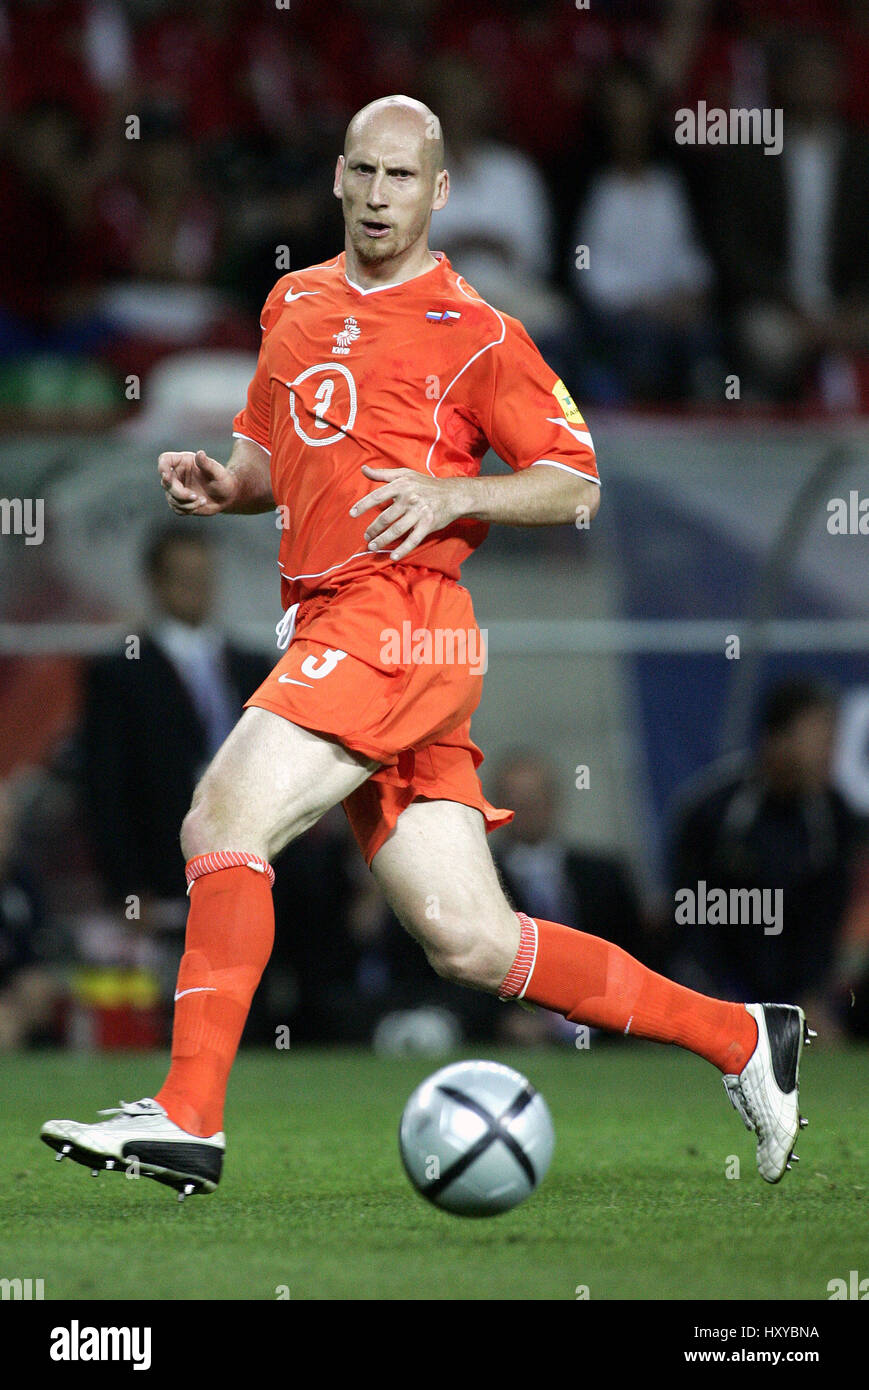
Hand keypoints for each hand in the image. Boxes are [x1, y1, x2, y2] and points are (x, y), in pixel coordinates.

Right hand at [157, 450, 238, 515]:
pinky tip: (200, 505)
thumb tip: (200, 454)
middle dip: (180, 493)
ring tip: (203, 501)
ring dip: (187, 503)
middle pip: (166, 483)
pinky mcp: (179, 501)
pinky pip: (176, 508)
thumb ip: (207, 464)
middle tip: (196, 497)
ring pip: (171, 498)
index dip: (162, 467)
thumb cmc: (223, 480)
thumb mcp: (218, 472)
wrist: (226, 496)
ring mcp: (177, 488)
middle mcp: (177, 474)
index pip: (165, 460)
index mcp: (183, 462)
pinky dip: (188, 509)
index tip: (166, 476)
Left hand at [349, 465, 464, 561]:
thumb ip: (382, 474)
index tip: (352, 514)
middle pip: (385, 517)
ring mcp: (419, 512)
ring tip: (373, 546)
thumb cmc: (426, 484)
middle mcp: (410, 498)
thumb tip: (363, 469)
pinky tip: (393, 556)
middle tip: (366, 537)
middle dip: (373, 529)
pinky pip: (413, 539)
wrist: (453, 494)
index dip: (363, 505)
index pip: (377, 496)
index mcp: (401, 485)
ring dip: (383, 540)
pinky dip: (403, 549)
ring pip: (396, 530)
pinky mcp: (428, 524)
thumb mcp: (405, 474)